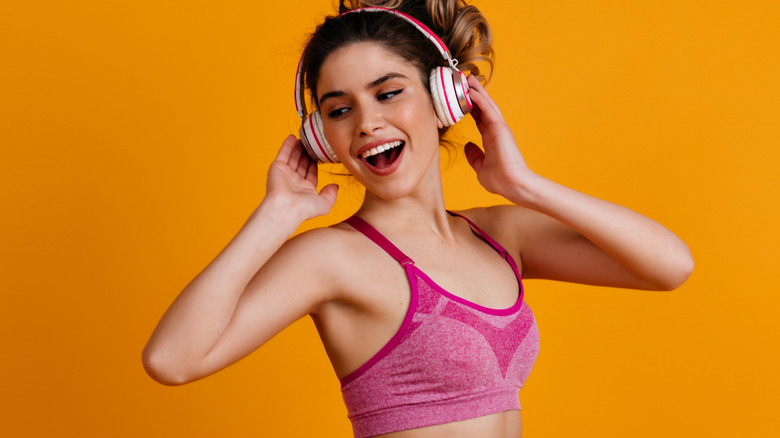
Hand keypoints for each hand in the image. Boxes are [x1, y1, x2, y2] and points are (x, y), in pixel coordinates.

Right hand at [265, 135, 337, 219]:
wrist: (287, 208)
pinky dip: (287, 145)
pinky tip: (292, 137)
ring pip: (293, 158)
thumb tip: (335, 186)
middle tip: (311, 144)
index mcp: (305, 190)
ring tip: (303, 139)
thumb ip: (332, 194)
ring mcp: (285, 175)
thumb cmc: (304, 209)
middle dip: (306, 154)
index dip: (315, 163)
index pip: (311, 173)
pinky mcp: (277, 168)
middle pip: (302, 164)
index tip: (319, 154)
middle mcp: (295, 182)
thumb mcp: (325, 204)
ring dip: (298, 148)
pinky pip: (283, 154)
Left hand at [464, 75, 535, 201]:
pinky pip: (488, 111)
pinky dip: (480, 100)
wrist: (512, 185)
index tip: (462, 98)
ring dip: (477, 91)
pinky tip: (471, 91)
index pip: (479, 119)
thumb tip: (467, 146)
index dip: (471, 107)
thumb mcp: (480, 168)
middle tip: (465, 81)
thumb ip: (474, 156)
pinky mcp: (500, 129)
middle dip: (475, 94)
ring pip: (487, 105)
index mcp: (491, 139)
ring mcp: (499, 128)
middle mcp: (496, 131)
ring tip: (468, 79)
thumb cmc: (500, 180)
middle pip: (483, 108)